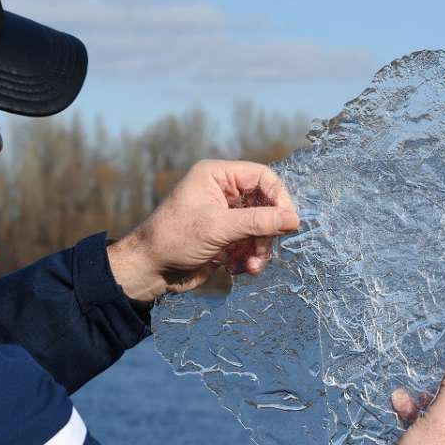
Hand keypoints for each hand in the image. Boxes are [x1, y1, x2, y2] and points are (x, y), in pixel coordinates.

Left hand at [108, 159, 299, 300]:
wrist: (149, 270)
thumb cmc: (174, 239)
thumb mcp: (218, 227)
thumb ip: (258, 222)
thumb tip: (294, 219)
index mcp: (217, 175)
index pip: (263, 177)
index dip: (279, 198)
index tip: (289, 223)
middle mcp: (223, 191)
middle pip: (265, 205)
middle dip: (267, 232)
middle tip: (262, 251)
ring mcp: (225, 215)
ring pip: (260, 228)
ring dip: (260, 249)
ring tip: (251, 266)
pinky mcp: (225, 237)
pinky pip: (251, 243)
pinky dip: (249, 258)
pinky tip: (238, 269)